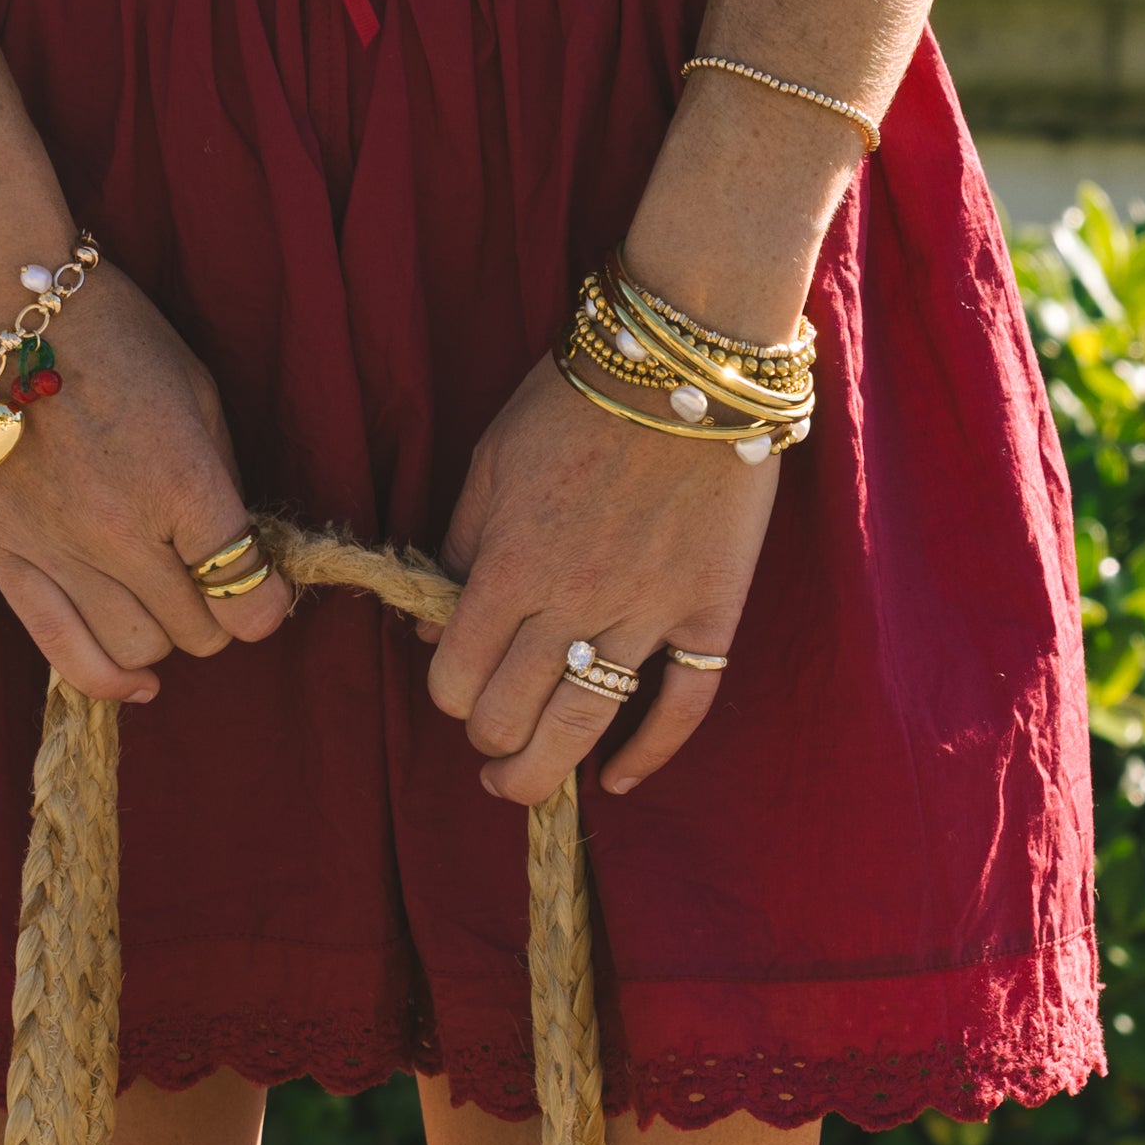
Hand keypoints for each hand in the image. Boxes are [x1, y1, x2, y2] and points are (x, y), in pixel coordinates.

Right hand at [0, 251, 291, 703]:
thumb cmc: (104, 330)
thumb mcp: (194, 386)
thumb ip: (219, 474)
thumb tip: (237, 544)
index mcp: (184, 482)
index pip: (249, 595)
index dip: (267, 601)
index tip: (264, 587)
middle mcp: (124, 532)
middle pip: (198, 632)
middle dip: (216, 614)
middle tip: (208, 582)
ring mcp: (59, 552)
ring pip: (137, 649)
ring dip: (164, 637)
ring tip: (161, 604)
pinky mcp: (3, 559)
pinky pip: (64, 653)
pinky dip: (109, 680)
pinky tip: (137, 682)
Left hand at [426, 355, 778, 805]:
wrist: (688, 360)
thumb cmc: (577, 400)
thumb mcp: (491, 462)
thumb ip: (460, 548)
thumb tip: (436, 630)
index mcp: (508, 566)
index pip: (456, 678)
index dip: (448, 697)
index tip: (457, 687)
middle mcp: (572, 602)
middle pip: (511, 715)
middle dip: (489, 740)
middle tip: (490, 739)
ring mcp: (646, 613)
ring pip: (584, 725)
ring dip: (542, 772)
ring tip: (522, 784)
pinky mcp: (709, 612)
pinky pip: (683, 705)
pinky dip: (650, 753)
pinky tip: (618, 778)